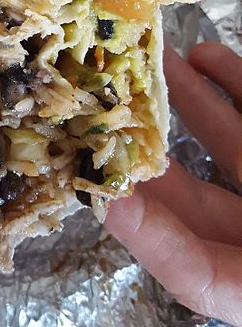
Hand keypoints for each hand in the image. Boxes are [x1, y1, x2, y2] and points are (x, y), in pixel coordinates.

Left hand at [105, 43, 241, 326]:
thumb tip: (118, 210)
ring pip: (228, 140)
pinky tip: (206, 54)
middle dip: (148, 145)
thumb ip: (206, 272)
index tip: (101, 191)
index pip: (190, 269)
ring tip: (147, 60)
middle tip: (100, 105)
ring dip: (188, 99)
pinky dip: (237, 85)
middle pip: (195, 193)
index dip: (145, 234)